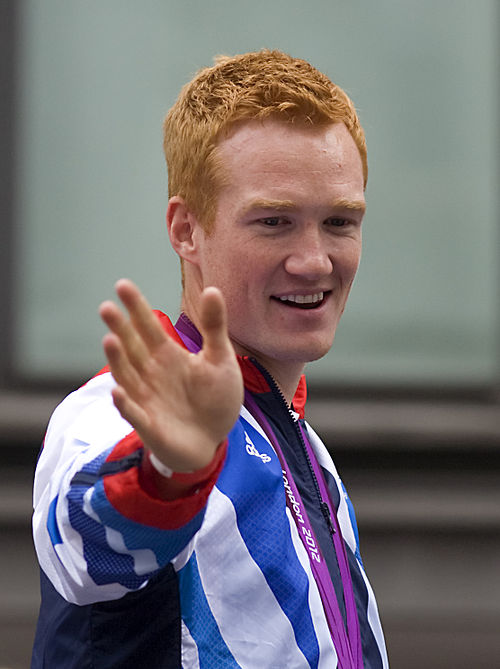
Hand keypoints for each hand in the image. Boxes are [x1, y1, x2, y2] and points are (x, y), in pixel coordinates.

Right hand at [99, 279, 242, 471]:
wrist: (214, 440)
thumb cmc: (213, 399)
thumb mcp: (220, 359)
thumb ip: (214, 327)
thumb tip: (213, 289)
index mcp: (167, 355)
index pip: (148, 326)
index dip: (136, 307)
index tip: (122, 285)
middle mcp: (151, 373)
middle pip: (132, 347)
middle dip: (119, 328)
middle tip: (107, 307)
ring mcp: (147, 399)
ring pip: (127, 376)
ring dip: (117, 360)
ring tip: (109, 340)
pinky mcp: (150, 425)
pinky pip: (134, 414)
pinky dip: (125, 404)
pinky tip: (117, 392)